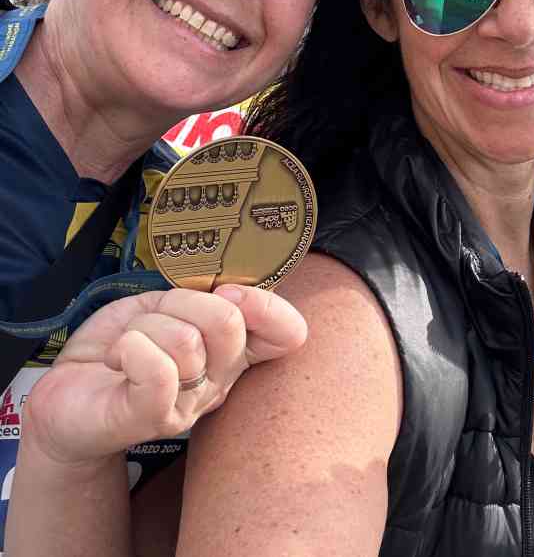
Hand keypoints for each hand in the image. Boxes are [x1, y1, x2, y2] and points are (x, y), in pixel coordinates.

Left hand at [22, 285, 306, 464]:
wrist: (68, 393)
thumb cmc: (125, 344)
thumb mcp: (167, 306)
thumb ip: (203, 298)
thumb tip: (232, 293)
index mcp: (231, 351)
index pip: (288, 333)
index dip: (266, 305)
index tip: (228, 291)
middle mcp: (219, 381)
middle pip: (228, 322)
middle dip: (180, 302)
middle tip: (155, 318)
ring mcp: (188, 405)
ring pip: (185, 340)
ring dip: (144, 327)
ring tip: (129, 344)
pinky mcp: (152, 419)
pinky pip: (159, 372)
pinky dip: (130, 348)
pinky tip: (118, 360)